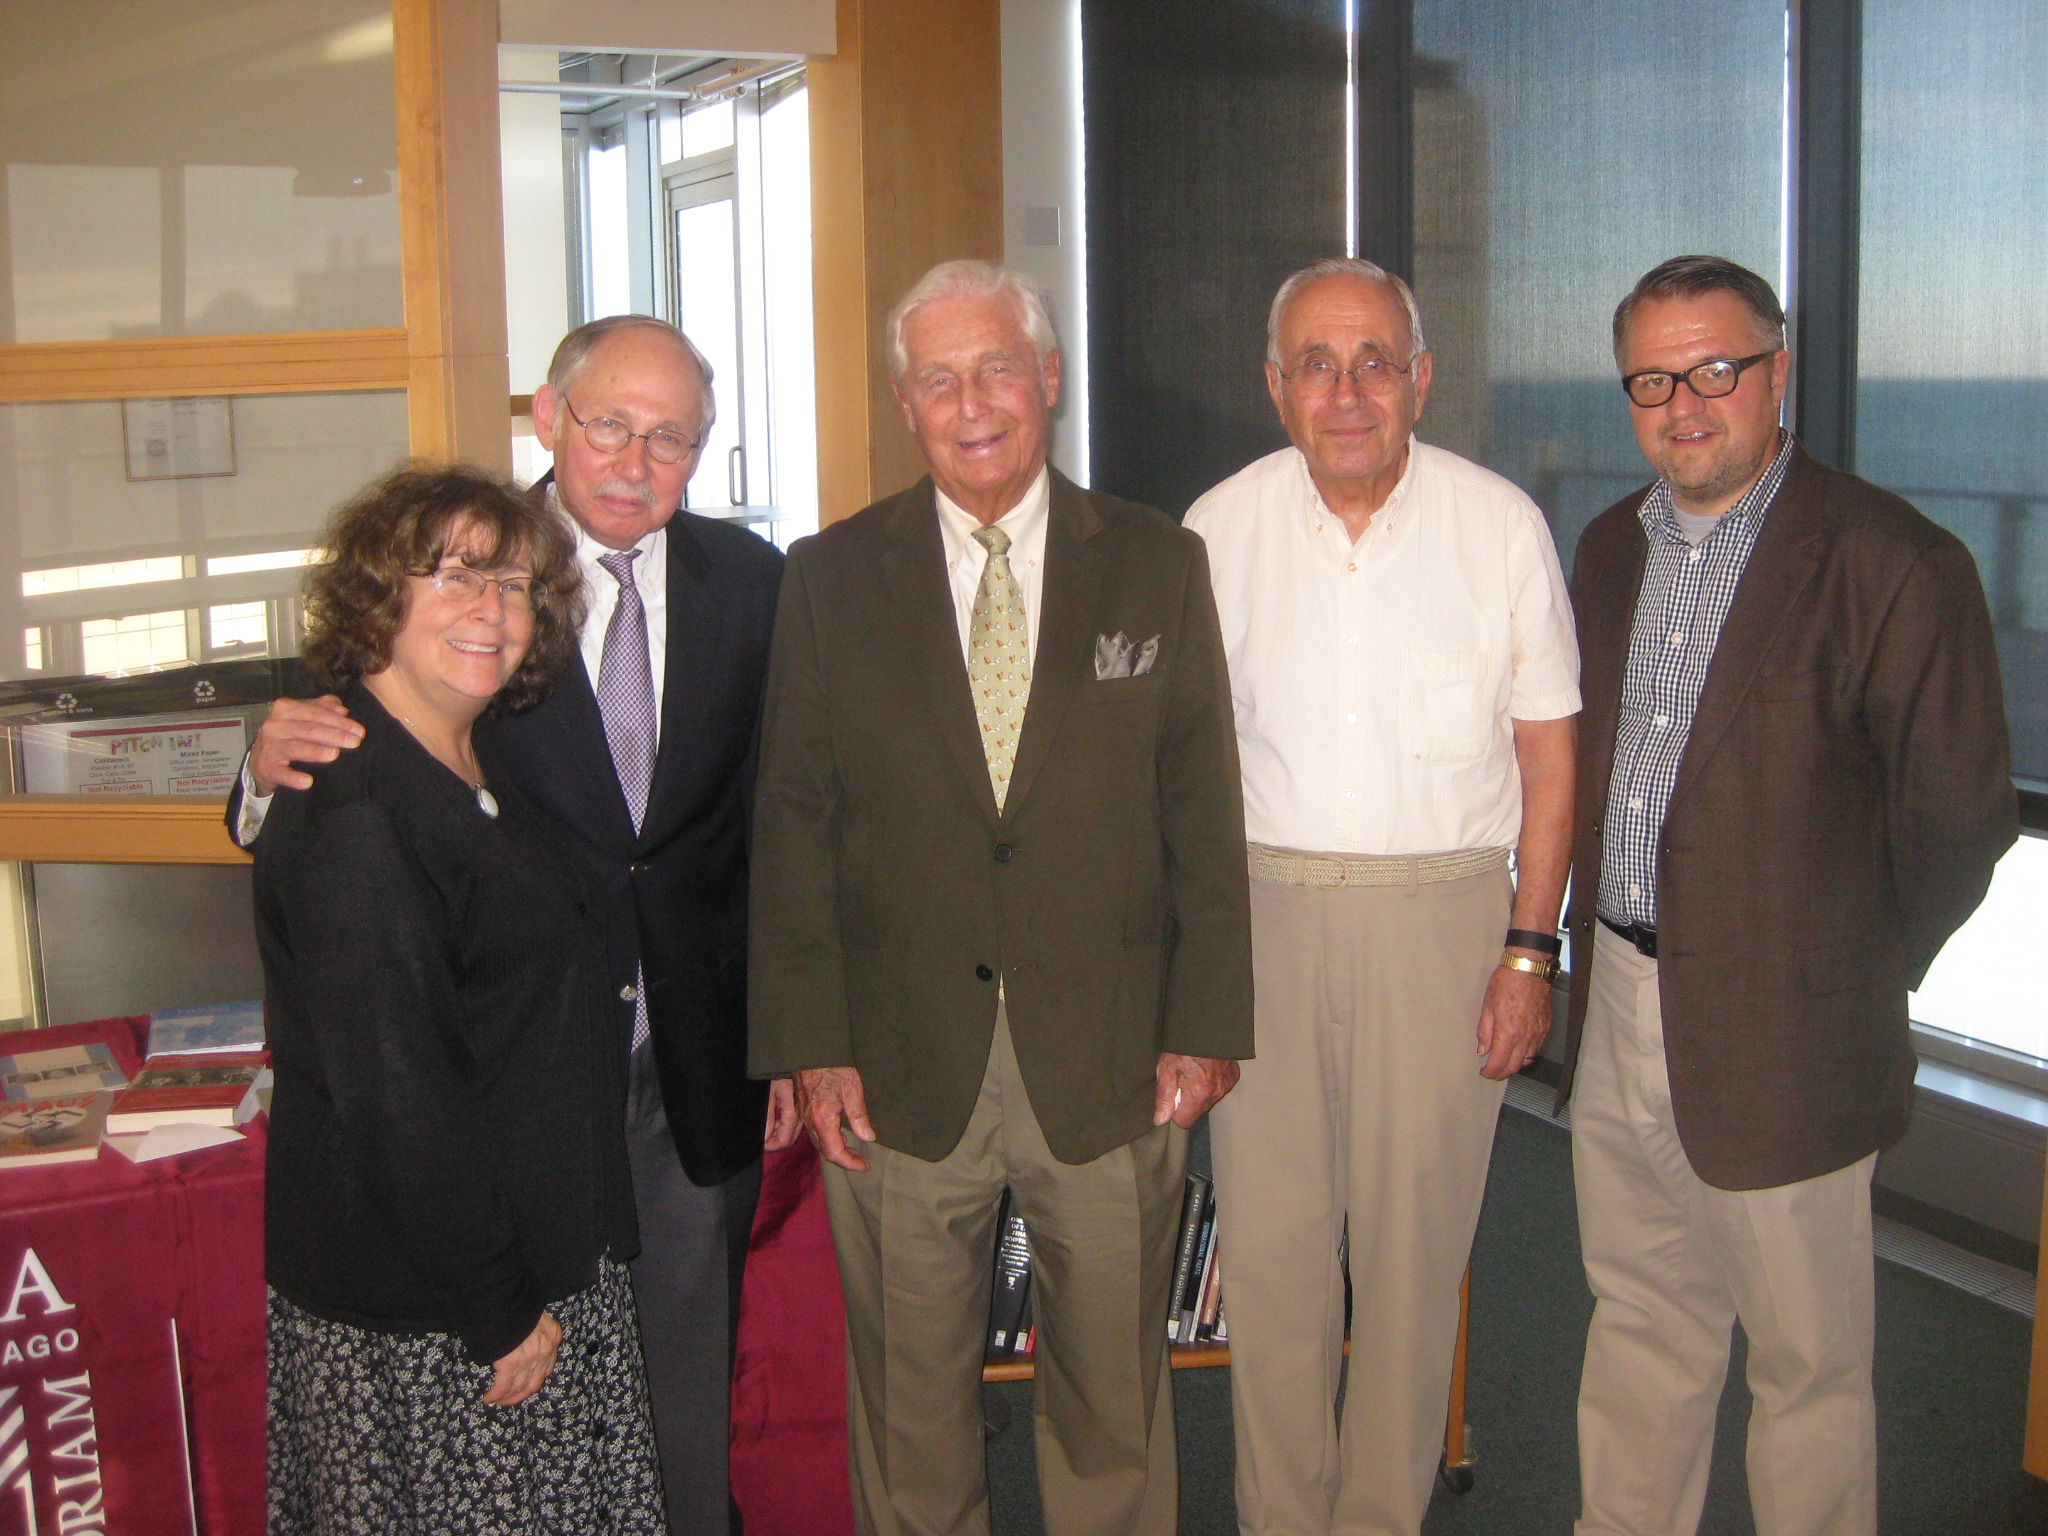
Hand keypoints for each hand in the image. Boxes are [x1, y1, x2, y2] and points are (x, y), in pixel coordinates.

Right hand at [251, 695, 363, 794]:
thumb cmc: (288, 735)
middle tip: (355, 742)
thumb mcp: (304, 717)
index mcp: (286, 708)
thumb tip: (342, 710)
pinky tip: (307, 782)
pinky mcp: (267, 768)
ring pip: (295, 748)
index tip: (359, 731)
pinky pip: (281, 773)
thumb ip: (323, 709)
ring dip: (315, 751)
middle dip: (334, 735)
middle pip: (309, 729)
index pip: (317, 713)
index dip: (339, 721)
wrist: (261, 760)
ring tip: (334, 754)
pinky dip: (293, 778)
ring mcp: (269, 747)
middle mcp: (275, 725)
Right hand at [481, 1310, 560, 1406]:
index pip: (547, 1367)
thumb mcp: (535, 1314)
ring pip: (520, 1387)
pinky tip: (488, 1398)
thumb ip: (535, 1331)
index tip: (524, 1386)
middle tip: (509, 1399)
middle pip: (535, 1382)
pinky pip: (503, 1386)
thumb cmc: (516, 1302)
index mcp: (553, 1336)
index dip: (534, 1380)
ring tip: (497, 1400)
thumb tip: (524, 1344)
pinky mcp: (511, 1364)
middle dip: (521, 1394)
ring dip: (508, 1398)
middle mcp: (545, 1350)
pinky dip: (496, 1395)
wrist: (504, 1297)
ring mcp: (530, 1359)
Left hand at [763, 1076, 800, 1151]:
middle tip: (762, 1138)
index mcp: (793, 1112)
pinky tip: (776, 1122)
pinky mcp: (805, 1107)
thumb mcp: (769, 1092)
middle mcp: (803, 1115)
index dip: (771, 1146)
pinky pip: (795, 1123)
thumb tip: (766, 1137)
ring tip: (767, 1130)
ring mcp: (805, 1111)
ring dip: (780, 1134)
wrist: (795, 1059)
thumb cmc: (779, 1071)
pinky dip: (784, 1127)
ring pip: (793, 1132)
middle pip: (790, 1139)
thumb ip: (768, 1116)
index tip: (761, 1144)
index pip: (784, 1140)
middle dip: (775, 1142)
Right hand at [793, 1066, 875, 1171]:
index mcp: (822, 1118)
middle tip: (861, 1159)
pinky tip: (840, 1132)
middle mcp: (809, 1120)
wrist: (812, 1050)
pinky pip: (814, 1130)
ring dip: (836, 1148)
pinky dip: (828, 1137)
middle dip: (844, 1158)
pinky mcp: (802, 1108)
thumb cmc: (833, 1067)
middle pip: (825, 1150)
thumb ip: (859, 1116)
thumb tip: (868, 1137)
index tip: (864, 1166)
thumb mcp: (852, 1089)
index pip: (834, 1152)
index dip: (849, 1163)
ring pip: (818, 1141)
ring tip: (854, 1149)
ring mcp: (803, 1114)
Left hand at [1153, 1053, 1240, 1127]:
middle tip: (1181, 1079)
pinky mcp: (1233, 1076)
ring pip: (1209, 1099)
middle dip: (1188, 1100)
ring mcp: (1226, 1085)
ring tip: (1193, 1071)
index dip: (1174, 1112)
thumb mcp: (1166, 1070)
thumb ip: (1164, 1098)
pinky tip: (1206, 1067)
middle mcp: (1216, 1093)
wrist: (1206, 1027)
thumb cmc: (1183, 1047)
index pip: (1184, 1121)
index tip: (1171, 1098)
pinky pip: (1220, 1087)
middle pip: (1197, 1110)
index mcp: (1198, 1094)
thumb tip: (1161, 1120)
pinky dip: (1212, 1081)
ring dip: (1200, 1091)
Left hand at [1477, 961, 1552, 1079]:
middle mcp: (1526, 1037)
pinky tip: (1519, 1050)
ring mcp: (1538, 1033)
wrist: (1529, 969)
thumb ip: (1485, 1032)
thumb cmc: (1506, 983)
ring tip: (1505, 1063)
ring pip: (1528, 1060)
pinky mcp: (1546, 1027)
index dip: (1491, 1072)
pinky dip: (1527, 1054)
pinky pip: (1537, 1048)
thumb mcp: (1487, 1006)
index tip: (1484, 1073)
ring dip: (1516, 1065)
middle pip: (1515, 1066)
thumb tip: (1483, 1050)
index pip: (1499, 1063)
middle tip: (1493, 1073)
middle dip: (1502, 1073)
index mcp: (1508, 1032)